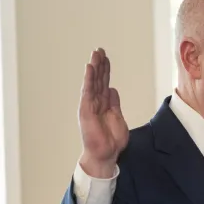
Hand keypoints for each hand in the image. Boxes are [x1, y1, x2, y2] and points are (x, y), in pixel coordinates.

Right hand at [78, 48, 128, 176]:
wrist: (106, 154)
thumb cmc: (111, 140)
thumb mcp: (117, 117)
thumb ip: (114, 103)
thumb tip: (112, 89)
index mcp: (103, 103)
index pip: (104, 82)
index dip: (105, 70)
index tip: (106, 57)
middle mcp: (95, 102)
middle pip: (98, 79)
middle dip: (99, 64)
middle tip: (99, 49)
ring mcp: (90, 105)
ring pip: (92, 82)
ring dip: (94, 67)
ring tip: (95, 54)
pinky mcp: (86, 110)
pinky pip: (87, 92)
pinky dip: (88, 79)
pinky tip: (89, 68)